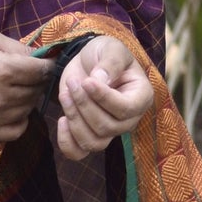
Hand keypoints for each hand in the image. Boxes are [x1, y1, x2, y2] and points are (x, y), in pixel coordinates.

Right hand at [0, 29, 49, 141]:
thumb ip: (19, 48)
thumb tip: (42, 58)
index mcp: (4, 70)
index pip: (42, 71)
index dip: (47, 65)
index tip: (44, 63)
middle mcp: (1, 96)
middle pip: (36, 91)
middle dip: (36, 81)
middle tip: (27, 74)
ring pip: (28, 109)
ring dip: (27, 98)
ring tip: (15, 89)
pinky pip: (16, 131)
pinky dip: (20, 120)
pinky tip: (12, 109)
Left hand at [55, 37, 153, 159]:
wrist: (88, 61)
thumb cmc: (104, 53)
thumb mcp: (110, 49)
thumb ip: (109, 63)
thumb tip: (100, 80)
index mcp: (140, 97)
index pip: (125, 109)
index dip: (103, 98)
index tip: (86, 81)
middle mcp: (128, 119)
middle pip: (106, 127)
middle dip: (84, 105)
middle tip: (73, 82)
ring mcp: (109, 131)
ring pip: (93, 142)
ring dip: (74, 119)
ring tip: (65, 94)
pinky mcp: (88, 134)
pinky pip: (78, 153)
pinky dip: (66, 142)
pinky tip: (61, 119)